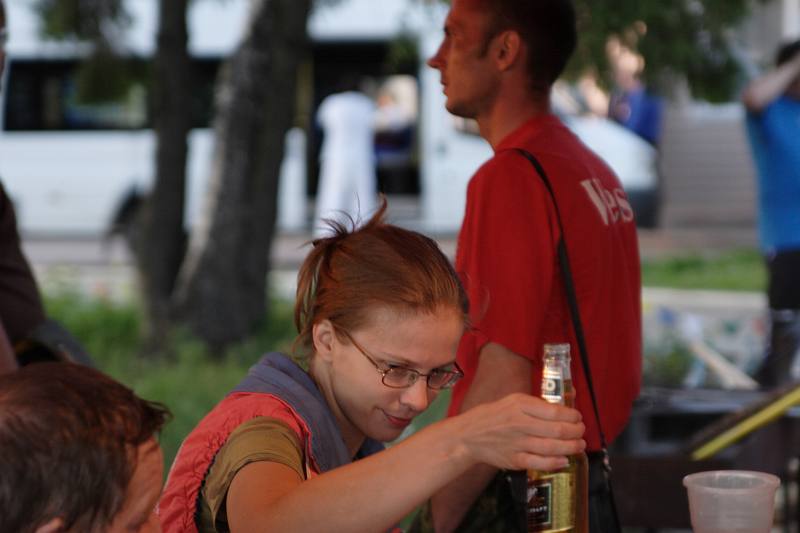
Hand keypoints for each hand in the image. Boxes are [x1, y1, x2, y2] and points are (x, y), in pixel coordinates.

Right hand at [454, 392, 584, 471]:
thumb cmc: (494, 416)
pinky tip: (564, 460)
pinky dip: (555, 462)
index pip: (554, 411)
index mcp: (520, 404)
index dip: (572, 416)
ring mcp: (517, 443)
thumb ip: (538, 403)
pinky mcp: (514, 460)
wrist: (469, 436)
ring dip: (571, 447)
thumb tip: (568, 398)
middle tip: (581, 432)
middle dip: (576, 432)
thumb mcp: (513, 400)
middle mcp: (519, 423)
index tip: (578, 417)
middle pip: (557, 430)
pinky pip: (540, 463)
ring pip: (552, 447)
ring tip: (579, 445)